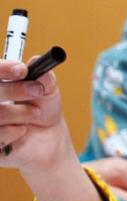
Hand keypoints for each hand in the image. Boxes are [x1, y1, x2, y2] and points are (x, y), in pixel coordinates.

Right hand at [0, 57, 68, 171]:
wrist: (46, 138)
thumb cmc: (42, 108)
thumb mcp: (47, 90)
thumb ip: (43, 77)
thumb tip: (36, 62)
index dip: (3, 69)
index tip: (22, 70)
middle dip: (14, 90)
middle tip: (36, 91)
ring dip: (19, 113)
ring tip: (34, 113)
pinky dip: (11, 132)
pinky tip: (21, 131)